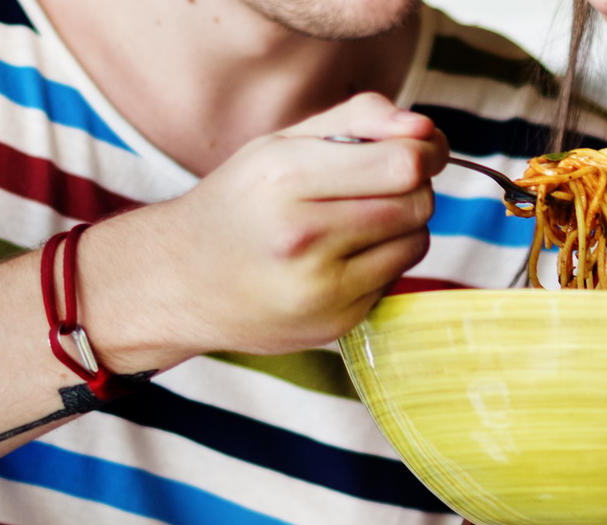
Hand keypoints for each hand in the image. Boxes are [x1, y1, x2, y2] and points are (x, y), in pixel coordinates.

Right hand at [122, 93, 447, 363]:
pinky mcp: (337, 322)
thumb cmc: (240, 203)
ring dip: (404, 225)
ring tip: (357, 221)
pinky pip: (396, 278)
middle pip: (416, 202)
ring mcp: (320, 286)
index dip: (426, 153)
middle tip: (381, 184)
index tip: (423, 149)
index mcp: (284, 177)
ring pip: (416, 241)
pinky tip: (344, 256)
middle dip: (413, 187)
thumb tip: (426, 129)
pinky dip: (385, 261)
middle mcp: (301, 234)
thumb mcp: (281, 144)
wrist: (180, 281)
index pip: (402, 164)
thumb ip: (358, 120)